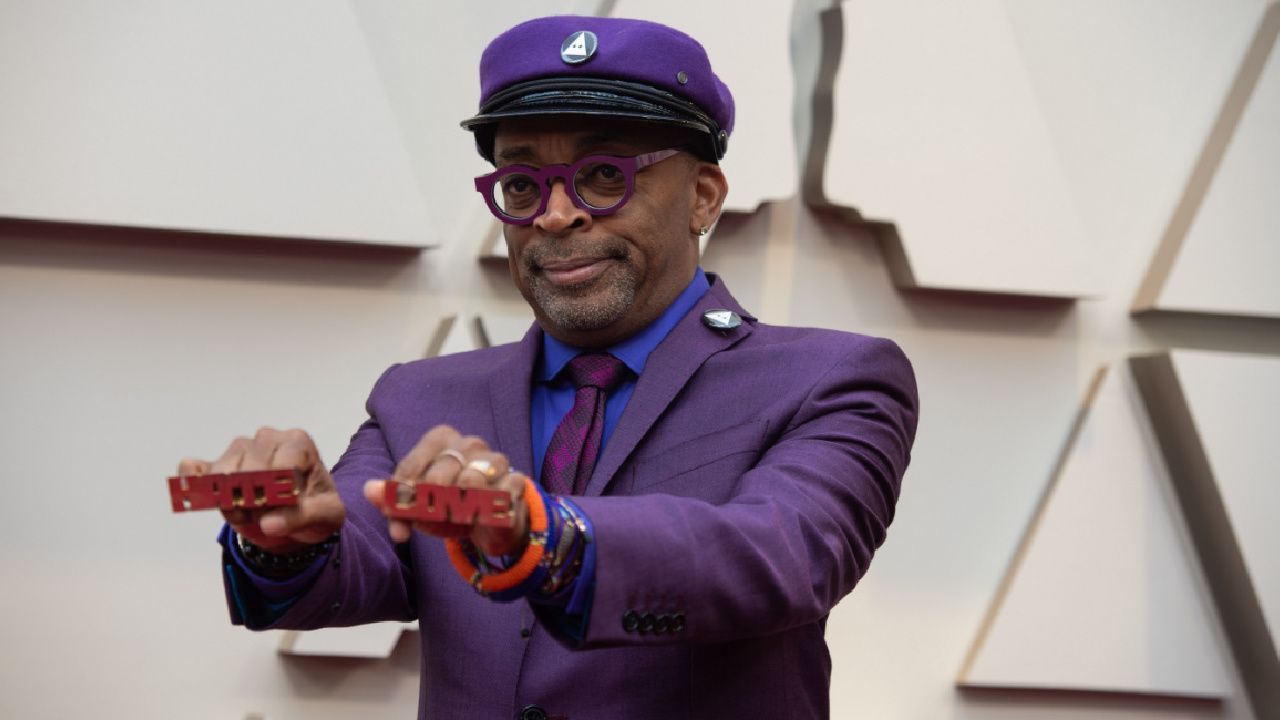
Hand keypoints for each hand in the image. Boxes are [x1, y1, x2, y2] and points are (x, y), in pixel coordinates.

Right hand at [178, 427, 345, 553]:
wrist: (298, 516)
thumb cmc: (316, 507)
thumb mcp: (327, 516)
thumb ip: (304, 517)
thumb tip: (269, 523)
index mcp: (297, 442)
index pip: (279, 465)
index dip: (278, 494)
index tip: (284, 507)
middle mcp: (267, 438)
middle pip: (248, 470)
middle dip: (254, 501)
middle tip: (265, 516)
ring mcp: (239, 449)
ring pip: (222, 475)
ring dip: (230, 503)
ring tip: (248, 514)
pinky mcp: (216, 466)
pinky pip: (193, 469)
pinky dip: (195, 486)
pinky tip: (205, 497)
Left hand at [363, 425, 528, 555]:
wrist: (492, 521)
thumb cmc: (449, 504)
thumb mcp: (417, 505)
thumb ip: (392, 500)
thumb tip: (369, 491)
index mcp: (441, 438)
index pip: (412, 464)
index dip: (401, 493)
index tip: (396, 516)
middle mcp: (469, 443)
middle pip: (438, 475)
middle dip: (427, 505)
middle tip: (425, 521)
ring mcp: (495, 460)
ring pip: (470, 483)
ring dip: (457, 510)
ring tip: (454, 519)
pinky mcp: (516, 481)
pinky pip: (496, 498)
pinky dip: (485, 514)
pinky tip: (480, 520)